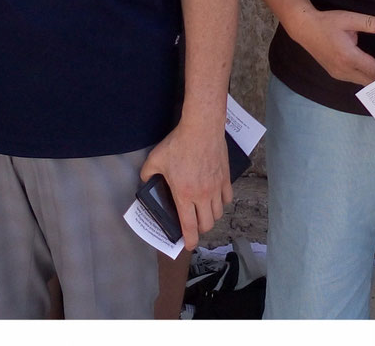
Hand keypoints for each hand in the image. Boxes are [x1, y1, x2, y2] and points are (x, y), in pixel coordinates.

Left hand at [139, 123, 231, 246]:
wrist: (201, 128)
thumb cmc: (178, 144)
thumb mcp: (155, 160)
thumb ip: (147, 175)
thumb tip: (146, 181)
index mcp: (184, 195)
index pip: (189, 227)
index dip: (189, 240)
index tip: (188, 245)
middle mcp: (203, 196)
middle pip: (206, 224)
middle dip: (199, 230)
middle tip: (193, 225)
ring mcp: (216, 188)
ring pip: (218, 213)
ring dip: (210, 217)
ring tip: (203, 212)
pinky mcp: (226, 178)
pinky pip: (227, 198)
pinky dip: (221, 202)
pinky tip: (215, 198)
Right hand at [295, 7, 374, 85]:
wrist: (304, 29)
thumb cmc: (326, 22)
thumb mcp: (348, 19)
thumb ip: (368, 23)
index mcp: (348, 56)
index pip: (373, 71)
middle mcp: (343, 69)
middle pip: (370, 81)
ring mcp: (339, 74)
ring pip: (363, 82)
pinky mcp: (336, 73)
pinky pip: (356, 79)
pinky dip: (368, 77)